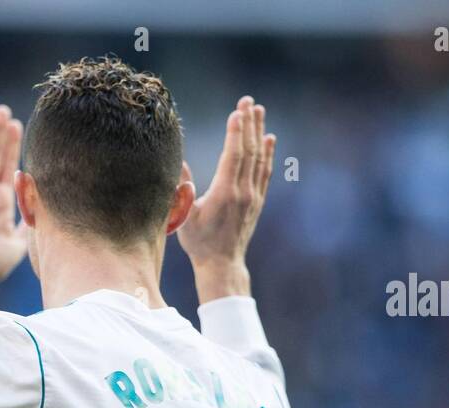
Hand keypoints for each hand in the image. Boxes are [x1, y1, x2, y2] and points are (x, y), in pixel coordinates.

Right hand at [176, 96, 274, 297]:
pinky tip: (269, 139)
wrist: (222, 264)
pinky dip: (268, 153)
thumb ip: (182, 189)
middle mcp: (243, 192)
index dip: (236, 132)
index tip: (237, 111)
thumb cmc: (199, 242)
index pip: (233, 156)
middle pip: (248, 151)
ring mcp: (252, 196)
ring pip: (259, 158)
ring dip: (259, 133)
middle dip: (248, 124)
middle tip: (248, 101)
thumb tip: (178, 163)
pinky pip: (265, 171)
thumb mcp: (185, 216)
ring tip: (259, 111)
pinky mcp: (256, 201)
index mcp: (225, 193)